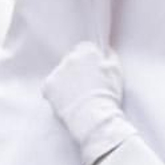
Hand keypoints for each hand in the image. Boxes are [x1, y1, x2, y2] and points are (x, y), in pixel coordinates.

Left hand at [42, 42, 135, 164]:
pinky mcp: (48, 85)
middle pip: (71, 59)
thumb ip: (110, 57)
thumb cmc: (108, 95)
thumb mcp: (117, 72)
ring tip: (76, 95)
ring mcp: (57, 72)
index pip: (84, 48)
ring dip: (65, 80)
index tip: (90, 69)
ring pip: (60, 73)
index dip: (88, 59)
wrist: (93, 115)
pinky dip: (56, 92)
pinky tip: (67, 100)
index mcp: (87, 52)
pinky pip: (50, 86)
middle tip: (84, 84)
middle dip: (76, 68)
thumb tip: (106, 51)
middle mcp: (70, 59)